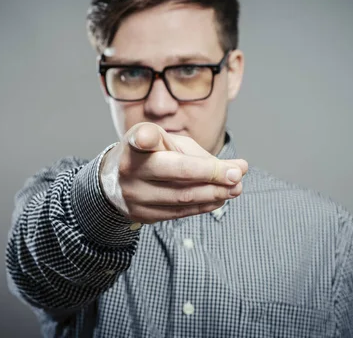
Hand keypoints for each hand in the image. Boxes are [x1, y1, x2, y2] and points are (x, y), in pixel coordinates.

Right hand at [99, 122, 247, 223]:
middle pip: (175, 173)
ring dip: (215, 193)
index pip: (140, 140)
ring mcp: (134, 196)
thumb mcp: (167, 142)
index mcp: (134, 144)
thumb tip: (238, 169)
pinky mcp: (142, 215)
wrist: (114, 180)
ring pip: (182, 197)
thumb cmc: (150, 154)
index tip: (146, 138)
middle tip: (237, 174)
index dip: (144, 139)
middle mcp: (130, 170)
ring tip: (236, 188)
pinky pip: (179, 213)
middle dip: (211, 174)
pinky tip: (219, 198)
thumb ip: (199, 153)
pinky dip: (204, 205)